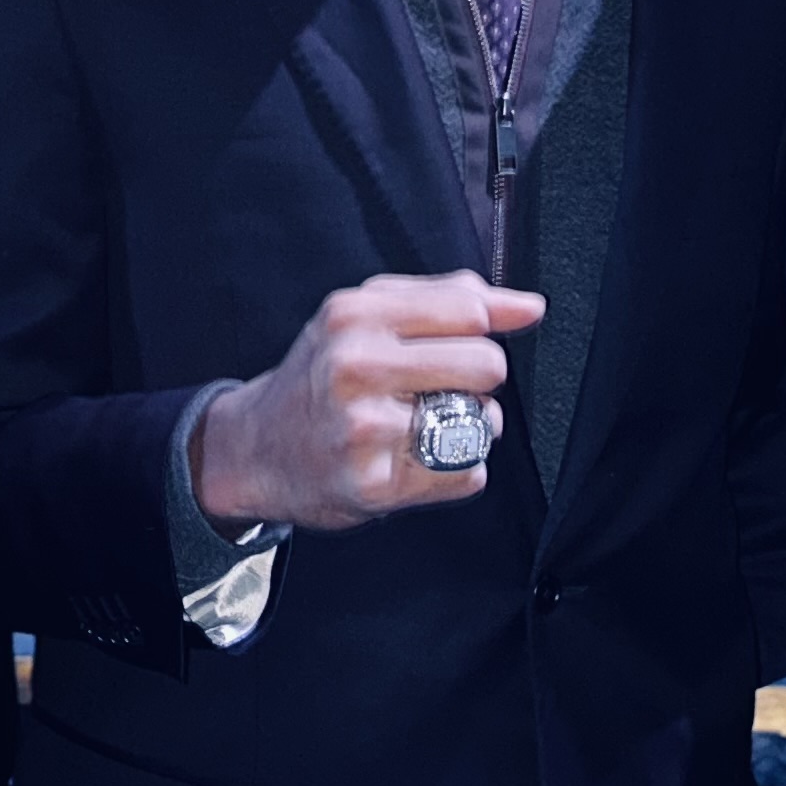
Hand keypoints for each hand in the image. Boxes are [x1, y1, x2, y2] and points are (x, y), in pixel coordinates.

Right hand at [191, 272, 547, 535]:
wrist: (256, 449)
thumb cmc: (321, 378)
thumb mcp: (365, 316)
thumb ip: (446, 300)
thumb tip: (530, 307)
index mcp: (356, 314)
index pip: (470, 310)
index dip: (485, 328)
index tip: (469, 341)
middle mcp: (355, 366)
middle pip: (486, 366)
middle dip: (479, 381)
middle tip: (442, 389)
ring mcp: (364, 428)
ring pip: (482, 422)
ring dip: (470, 428)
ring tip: (426, 425)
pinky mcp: (376, 485)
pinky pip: (467, 473)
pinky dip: (457, 470)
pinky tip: (417, 459)